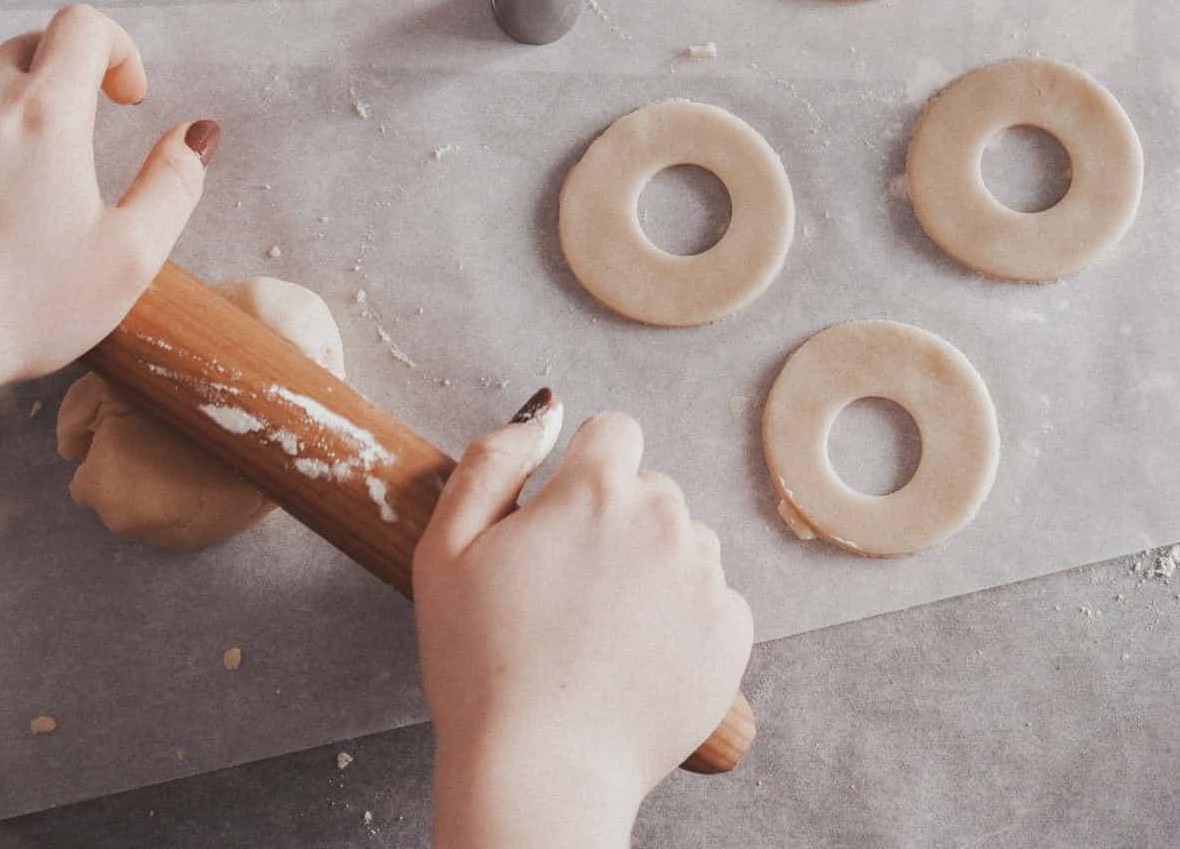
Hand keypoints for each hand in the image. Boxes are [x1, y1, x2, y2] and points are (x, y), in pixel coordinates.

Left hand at [0, 4, 217, 407]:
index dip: (117, 51)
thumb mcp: (129, 258)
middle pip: (31, 42)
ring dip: (5, 81)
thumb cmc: (21, 308)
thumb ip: (174, 185)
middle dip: (66, 73)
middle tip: (79, 131)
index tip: (124, 98)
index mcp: (48, 113)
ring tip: (17, 136)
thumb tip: (196, 134)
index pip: (85, 26)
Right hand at [414, 396, 753, 847]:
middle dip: (614, 522)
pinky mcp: (733, 633)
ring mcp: (707, 577)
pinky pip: (713, 600)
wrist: (540, 769)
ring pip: (682, 544)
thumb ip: (492, 461)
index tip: (557, 522)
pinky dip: (682, 620)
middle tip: (566, 591)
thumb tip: (543, 411)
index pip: (612, 432)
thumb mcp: (446, 548)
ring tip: (599, 632)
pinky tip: (634, 659)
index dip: (580, 472)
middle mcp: (666, 519)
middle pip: (648, 490)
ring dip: (650, 569)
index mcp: (598, 489)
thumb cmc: (480, 663)